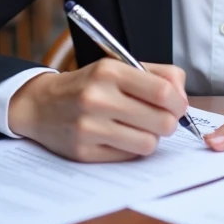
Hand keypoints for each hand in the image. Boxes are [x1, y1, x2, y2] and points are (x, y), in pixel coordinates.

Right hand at [9, 60, 187, 161]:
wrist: (40, 104)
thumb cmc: (87, 85)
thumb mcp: (117, 67)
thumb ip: (157, 75)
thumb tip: (183, 97)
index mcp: (109, 71)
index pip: (163, 92)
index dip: (179, 103)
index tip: (178, 106)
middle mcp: (98, 98)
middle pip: (161, 122)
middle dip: (168, 123)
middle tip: (161, 119)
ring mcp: (89, 127)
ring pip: (148, 143)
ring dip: (150, 138)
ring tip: (139, 128)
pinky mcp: (84, 152)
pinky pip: (128, 157)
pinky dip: (131, 149)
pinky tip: (120, 137)